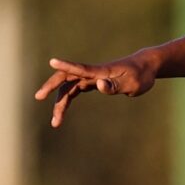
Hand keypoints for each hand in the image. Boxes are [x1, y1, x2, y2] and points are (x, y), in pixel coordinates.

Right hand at [34, 53, 156, 127]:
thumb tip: (99, 86)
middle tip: (38, 97)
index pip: (81, 68)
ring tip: (55, 122)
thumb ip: (115, 86)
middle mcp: (93, 73)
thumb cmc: (141, 75)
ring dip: (60, 102)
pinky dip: (67, 100)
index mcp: (101, 72)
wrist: (146, 67)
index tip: (53, 61)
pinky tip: (61, 111)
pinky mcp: (94, 82)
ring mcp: (92, 78)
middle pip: (67, 78)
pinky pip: (75, 90)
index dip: (67, 65)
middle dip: (52, 86)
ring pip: (69, 87)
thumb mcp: (132, 84)